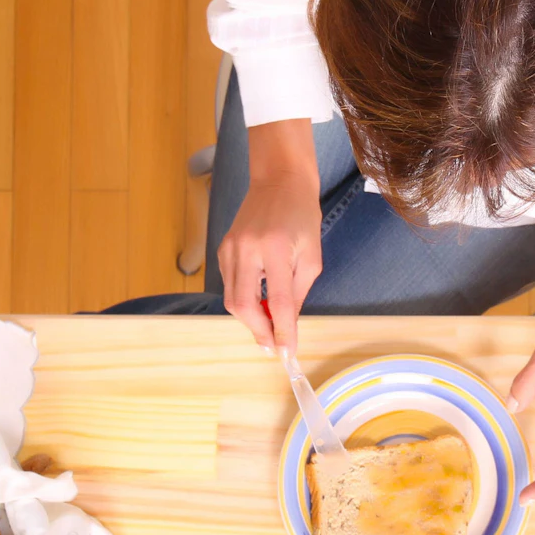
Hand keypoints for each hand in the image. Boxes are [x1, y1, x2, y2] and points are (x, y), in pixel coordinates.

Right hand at [219, 120, 321, 352]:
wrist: (279, 181)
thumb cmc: (302, 216)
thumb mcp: (311, 256)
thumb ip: (298, 292)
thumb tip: (286, 324)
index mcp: (275, 249)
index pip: (277, 301)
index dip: (282, 331)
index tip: (287, 353)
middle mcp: (247, 249)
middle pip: (242, 305)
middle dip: (258, 331)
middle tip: (273, 346)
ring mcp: (230, 248)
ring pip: (231, 299)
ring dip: (249, 319)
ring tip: (268, 326)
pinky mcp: (222, 249)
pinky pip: (229, 285)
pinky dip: (242, 300)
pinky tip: (257, 302)